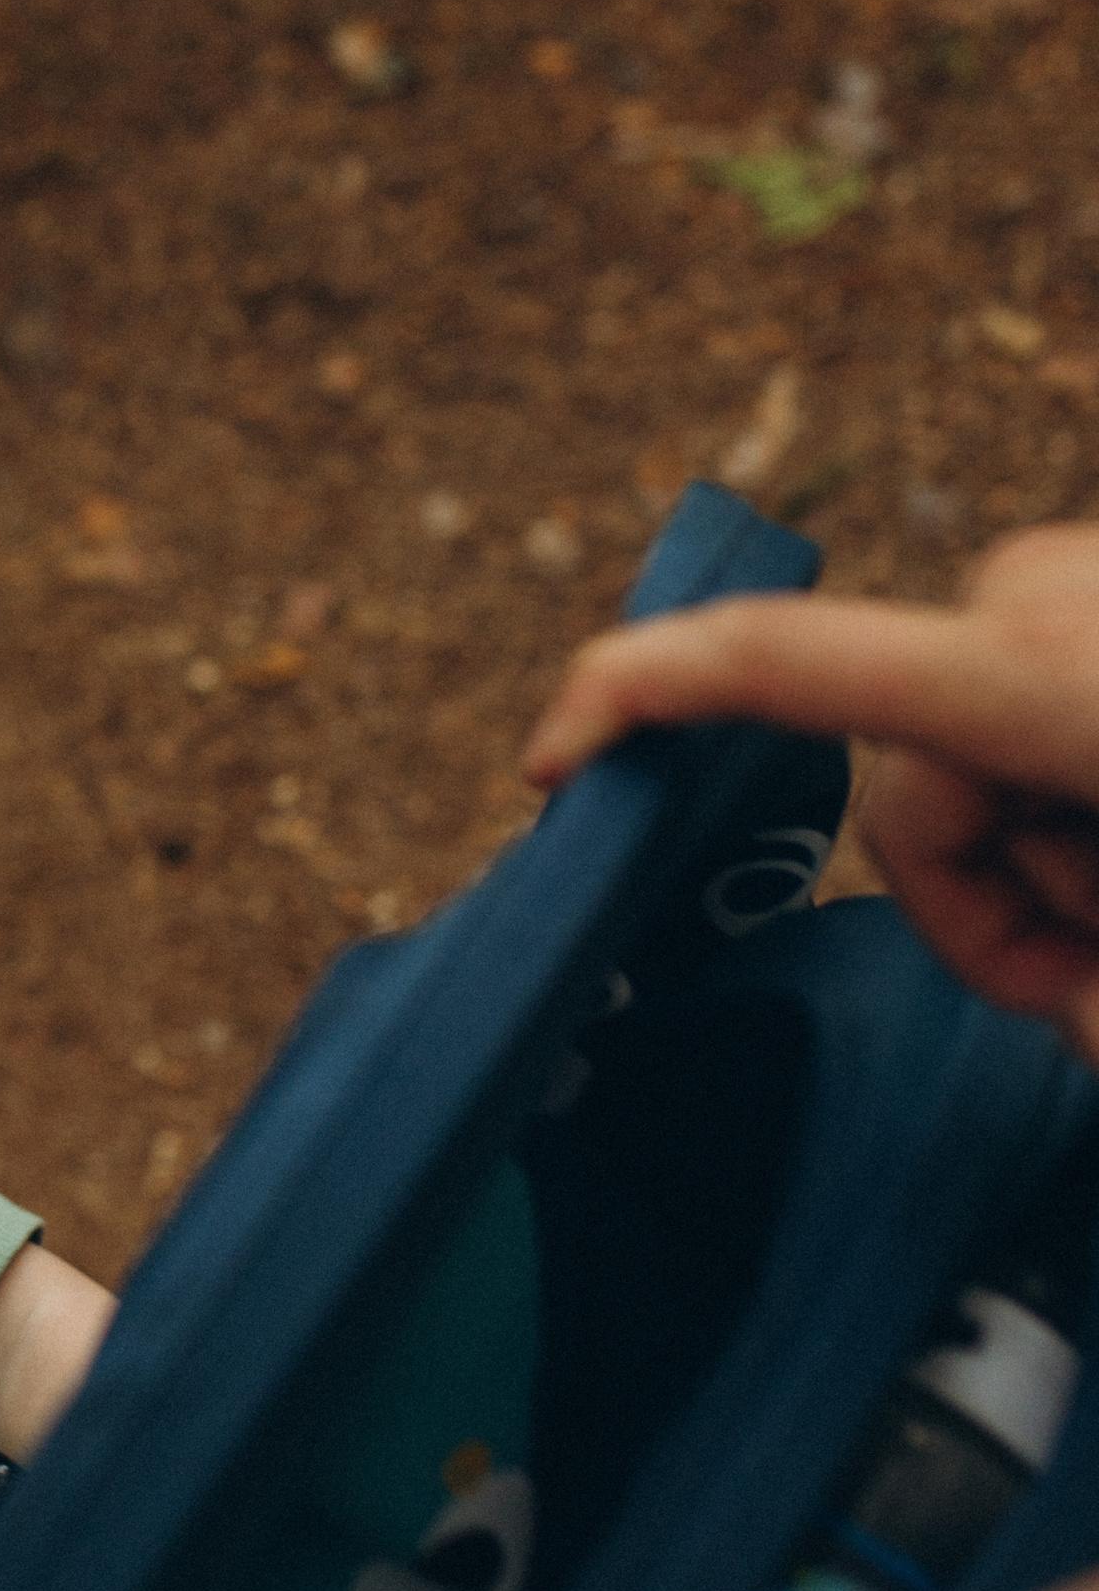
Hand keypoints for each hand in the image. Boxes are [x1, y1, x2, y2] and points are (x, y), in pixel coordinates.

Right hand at [522, 528, 1098, 1060]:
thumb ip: (1089, 997)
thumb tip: (1069, 1011)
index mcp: (1032, 670)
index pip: (773, 659)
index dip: (631, 700)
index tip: (547, 764)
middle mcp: (1033, 597)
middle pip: (907, 801)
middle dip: (981, 907)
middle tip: (1093, 977)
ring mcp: (1069, 579)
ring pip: (972, 770)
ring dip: (1049, 866)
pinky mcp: (1094, 584)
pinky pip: (1025, 713)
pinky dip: (1074, 799)